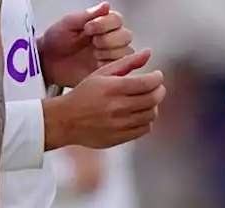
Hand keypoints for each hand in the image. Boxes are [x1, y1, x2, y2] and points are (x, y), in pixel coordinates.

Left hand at [39, 2, 133, 87]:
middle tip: (92, 43)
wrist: (47, 62)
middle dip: (108, 39)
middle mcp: (109, 39)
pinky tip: (96, 64)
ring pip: (126, 52)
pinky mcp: (107, 70)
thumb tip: (106, 5)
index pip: (117, 20)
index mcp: (101, 24)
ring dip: (109, 53)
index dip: (105, 24)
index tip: (88, 28)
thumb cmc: (56, 41)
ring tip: (94, 55)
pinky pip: (121, 69)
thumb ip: (88, 15)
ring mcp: (109, 55)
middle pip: (126, 36)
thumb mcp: (69, 23)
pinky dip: (109, 65)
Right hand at [44, 48, 165, 149]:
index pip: (149, 82)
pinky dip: (146, 121)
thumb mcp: (102, 73)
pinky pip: (144, 129)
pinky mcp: (121, 137)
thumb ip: (127, 62)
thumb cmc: (82, 96)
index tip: (157, 76)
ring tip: (145, 101)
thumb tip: (147, 53)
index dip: (158, 78)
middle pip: (154, 99)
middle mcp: (119, 107)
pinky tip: (138, 115)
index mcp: (114, 88)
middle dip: (159, 91)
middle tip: (155, 88)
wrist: (66, 120)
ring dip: (153, 106)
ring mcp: (121, 124)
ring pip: (151, 114)